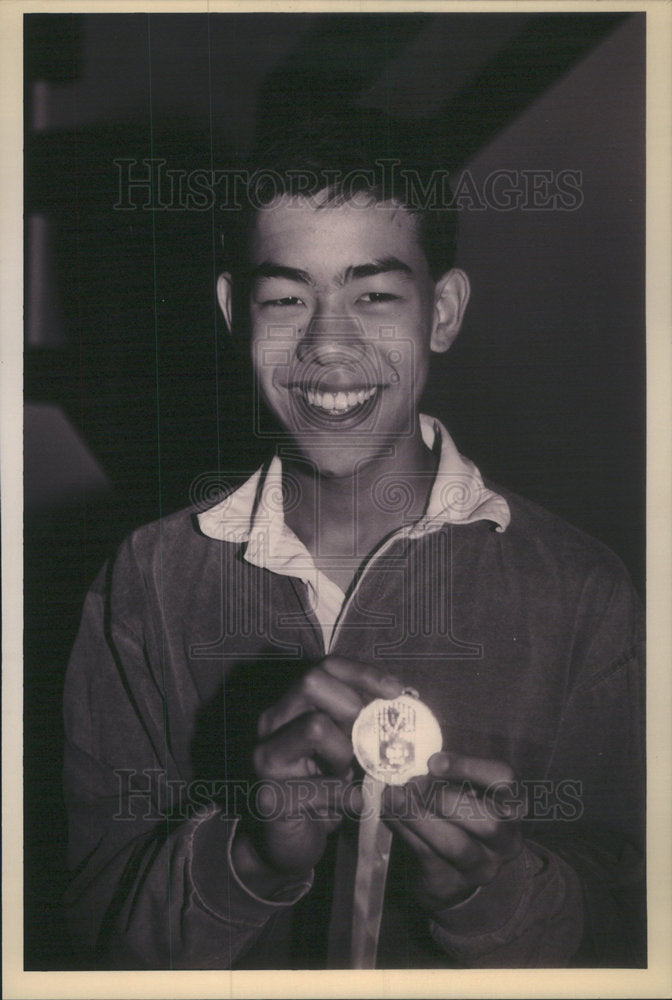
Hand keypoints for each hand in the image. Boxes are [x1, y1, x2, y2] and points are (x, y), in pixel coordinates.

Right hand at [232, 656, 402, 895]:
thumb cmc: (326, 789)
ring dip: (346, 754)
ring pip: (314, 726)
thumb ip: (365, 724)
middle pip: (311, 682)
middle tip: (370, 739)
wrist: (291, 844)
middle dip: (352, 707)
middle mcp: (271, 722)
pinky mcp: (269, 795)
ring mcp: (265, 757)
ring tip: (352, 775)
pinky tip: (357, 803)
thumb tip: (407, 702)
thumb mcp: (348, 749)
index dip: (363, 674)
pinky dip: (348, 796)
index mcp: (292, 705)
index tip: (397, 692)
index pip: (325, 667)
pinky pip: (321, 786)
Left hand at [382, 752, 524, 912]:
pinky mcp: (451, 882)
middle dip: (445, 799)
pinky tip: (390, 812)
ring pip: (455, 844)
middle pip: (489, 822)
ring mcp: (481, 866)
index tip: (434, 762)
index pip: (505, 779)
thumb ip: (447, 775)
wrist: (454, 873)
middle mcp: (506, 838)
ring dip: (418, 816)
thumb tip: (412, 761)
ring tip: (393, 796)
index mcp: (512, 803)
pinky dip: (404, 829)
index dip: (470, 767)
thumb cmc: (458, 815)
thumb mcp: (463, 790)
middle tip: (413, 784)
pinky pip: (427, 855)